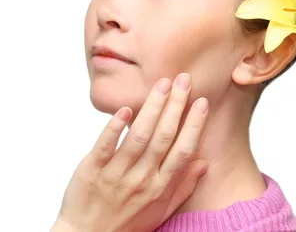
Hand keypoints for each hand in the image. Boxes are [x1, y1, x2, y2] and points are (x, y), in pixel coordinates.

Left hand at [51, 73, 208, 231]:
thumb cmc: (126, 224)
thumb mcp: (160, 210)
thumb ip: (182, 186)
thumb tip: (203, 162)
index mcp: (160, 187)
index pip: (182, 150)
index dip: (194, 125)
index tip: (202, 102)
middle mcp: (141, 180)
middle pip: (163, 137)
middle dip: (176, 106)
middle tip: (184, 79)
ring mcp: (116, 175)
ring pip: (138, 136)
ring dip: (152, 108)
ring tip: (162, 84)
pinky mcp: (92, 170)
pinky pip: (105, 146)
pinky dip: (114, 127)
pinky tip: (125, 109)